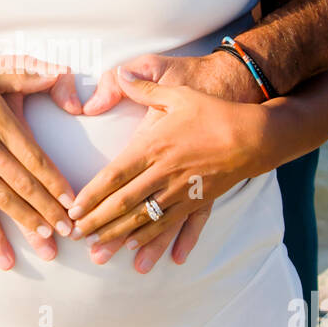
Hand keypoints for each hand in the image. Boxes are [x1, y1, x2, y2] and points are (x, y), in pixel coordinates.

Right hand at [0, 56, 77, 268]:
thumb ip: (28, 75)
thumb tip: (63, 73)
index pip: (34, 157)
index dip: (55, 181)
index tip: (72, 201)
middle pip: (22, 183)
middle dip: (48, 209)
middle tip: (69, 230)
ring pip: (0, 198)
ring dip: (24, 222)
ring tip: (45, 241)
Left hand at [69, 57, 266, 273]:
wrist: (254, 135)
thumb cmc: (214, 111)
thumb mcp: (177, 92)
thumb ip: (144, 87)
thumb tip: (118, 74)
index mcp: (153, 146)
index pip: (114, 175)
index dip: (92, 195)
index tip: (73, 210)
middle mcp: (164, 172)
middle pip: (123, 203)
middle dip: (97, 222)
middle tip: (75, 236)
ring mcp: (181, 190)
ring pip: (144, 219)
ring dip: (119, 236)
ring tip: (99, 251)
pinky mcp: (197, 201)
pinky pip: (171, 225)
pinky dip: (154, 240)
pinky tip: (138, 252)